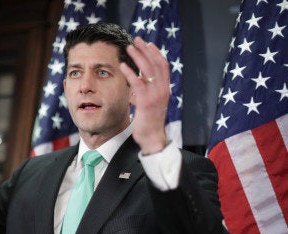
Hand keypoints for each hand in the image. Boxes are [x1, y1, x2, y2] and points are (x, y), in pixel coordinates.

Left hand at [120, 37, 169, 153]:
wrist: (152, 139)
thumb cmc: (148, 122)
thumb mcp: (149, 103)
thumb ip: (145, 91)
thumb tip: (138, 81)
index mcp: (164, 89)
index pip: (163, 66)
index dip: (156, 53)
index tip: (147, 44)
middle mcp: (162, 90)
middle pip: (156, 64)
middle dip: (146, 50)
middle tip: (136, 39)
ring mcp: (155, 96)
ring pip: (148, 70)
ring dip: (138, 57)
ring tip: (128, 48)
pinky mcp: (146, 103)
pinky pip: (138, 84)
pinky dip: (130, 73)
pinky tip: (123, 66)